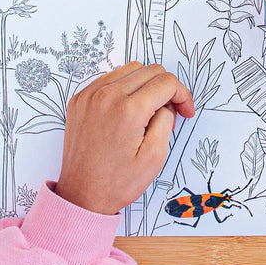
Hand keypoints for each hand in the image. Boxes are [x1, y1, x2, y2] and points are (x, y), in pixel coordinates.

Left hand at [55, 62, 194, 214]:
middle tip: (169, 113)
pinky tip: (127, 108)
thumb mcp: (154, 157)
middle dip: (166, 89)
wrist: (80, 196)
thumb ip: (166, 121)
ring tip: (146, 111)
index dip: (182, 95)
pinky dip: (124, 87)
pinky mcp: (80, 98)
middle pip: (151, 70)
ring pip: (131, 69)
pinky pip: (110, 78)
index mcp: (128, 110)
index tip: (185, 111)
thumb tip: (166, 103)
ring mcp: (90, 95)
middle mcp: (107, 96)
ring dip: (145, 84)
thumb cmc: (116, 183)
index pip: (167, 82)